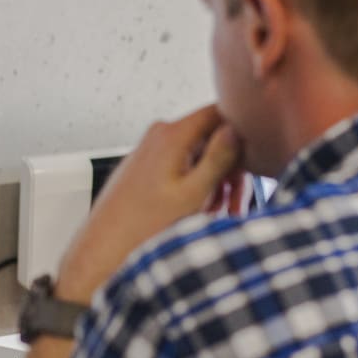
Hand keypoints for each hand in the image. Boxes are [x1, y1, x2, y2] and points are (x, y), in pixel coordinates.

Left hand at [54, 104, 243, 303]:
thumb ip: (218, 157)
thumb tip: (237, 128)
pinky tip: (197, 210)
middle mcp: (159, 134)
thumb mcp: (193, 192)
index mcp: (171, 134)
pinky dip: (194, 185)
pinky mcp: (146, 165)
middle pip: (210, 137)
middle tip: (236, 200)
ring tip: (215, 212)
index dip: (241, 132)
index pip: (220, 111)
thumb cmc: (143, 225)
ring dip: (213, 180)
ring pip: (197, 155)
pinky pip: (181, 166)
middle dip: (228, 167)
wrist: (105, 246)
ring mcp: (151, 149)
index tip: (252, 159)